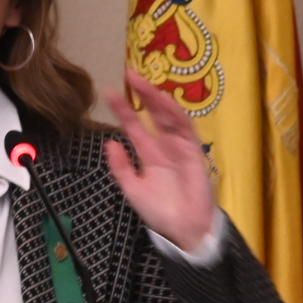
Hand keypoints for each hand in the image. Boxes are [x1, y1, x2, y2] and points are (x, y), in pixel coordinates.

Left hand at [104, 69, 216, 251]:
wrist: (184, 229)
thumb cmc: (160, 211)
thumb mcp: (133, 189)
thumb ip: (120, 167)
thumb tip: (109, 142)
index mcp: (148, 154)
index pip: (134, 125)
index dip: (123, 109)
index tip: (109, 93)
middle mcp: (163, 145)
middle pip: (152, 113)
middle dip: (142, 94)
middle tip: (129, 73)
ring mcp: (179, 146)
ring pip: (168, 116)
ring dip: (157, 98)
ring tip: (144, 82)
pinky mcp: (193, 150)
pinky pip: (185, 127)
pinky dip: (175, 113)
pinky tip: (164, 101)